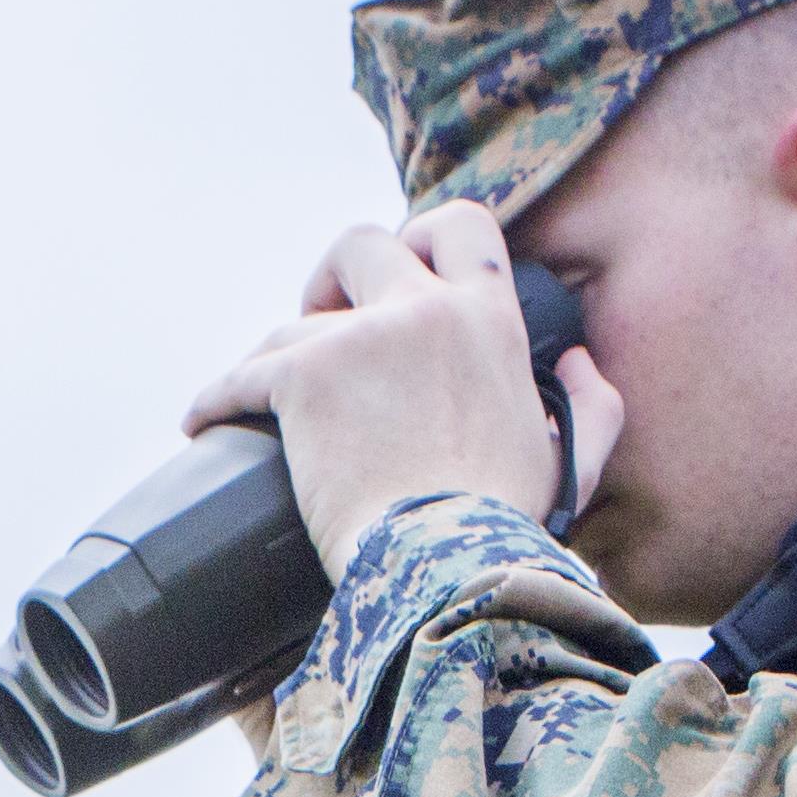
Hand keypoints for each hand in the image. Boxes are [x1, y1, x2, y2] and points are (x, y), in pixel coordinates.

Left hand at [187, 200, 626, 580]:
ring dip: (274, 361)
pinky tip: (204, 422)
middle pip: (359, 244)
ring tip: (264, 407)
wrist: (448, 570)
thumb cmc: (507, 530)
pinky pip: (239, 378)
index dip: (419, 239)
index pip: (460, 226)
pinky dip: (216, 401)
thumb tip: (577, 360)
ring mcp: (360, 340)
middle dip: (331, 280)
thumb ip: (592, 405)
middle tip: (319, 326)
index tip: (394, 276)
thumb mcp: (572, 462)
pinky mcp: (303, 379)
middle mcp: (425, 310)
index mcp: (489, 320)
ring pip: (291, 325)